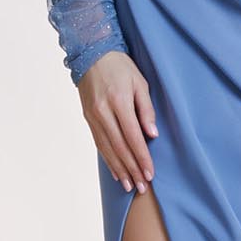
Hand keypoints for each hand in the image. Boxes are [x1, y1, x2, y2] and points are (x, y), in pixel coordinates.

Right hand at [78, 50, 157, 192]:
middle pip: (119, 147)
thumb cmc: (121, 67)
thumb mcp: (140, 82)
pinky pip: (99, 143)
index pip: (133, 137)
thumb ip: (147, 109)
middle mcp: (103, 112)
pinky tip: (116, 172)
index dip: (142, 158)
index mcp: (118, 102)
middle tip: (142, 187)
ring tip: (129, 186)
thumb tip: (152, 135)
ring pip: (107, 149)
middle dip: (132, 169)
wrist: (91, 54)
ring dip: (120, 170)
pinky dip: (108, 160)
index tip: (150, 174)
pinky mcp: (87, 118)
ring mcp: (92, 116)